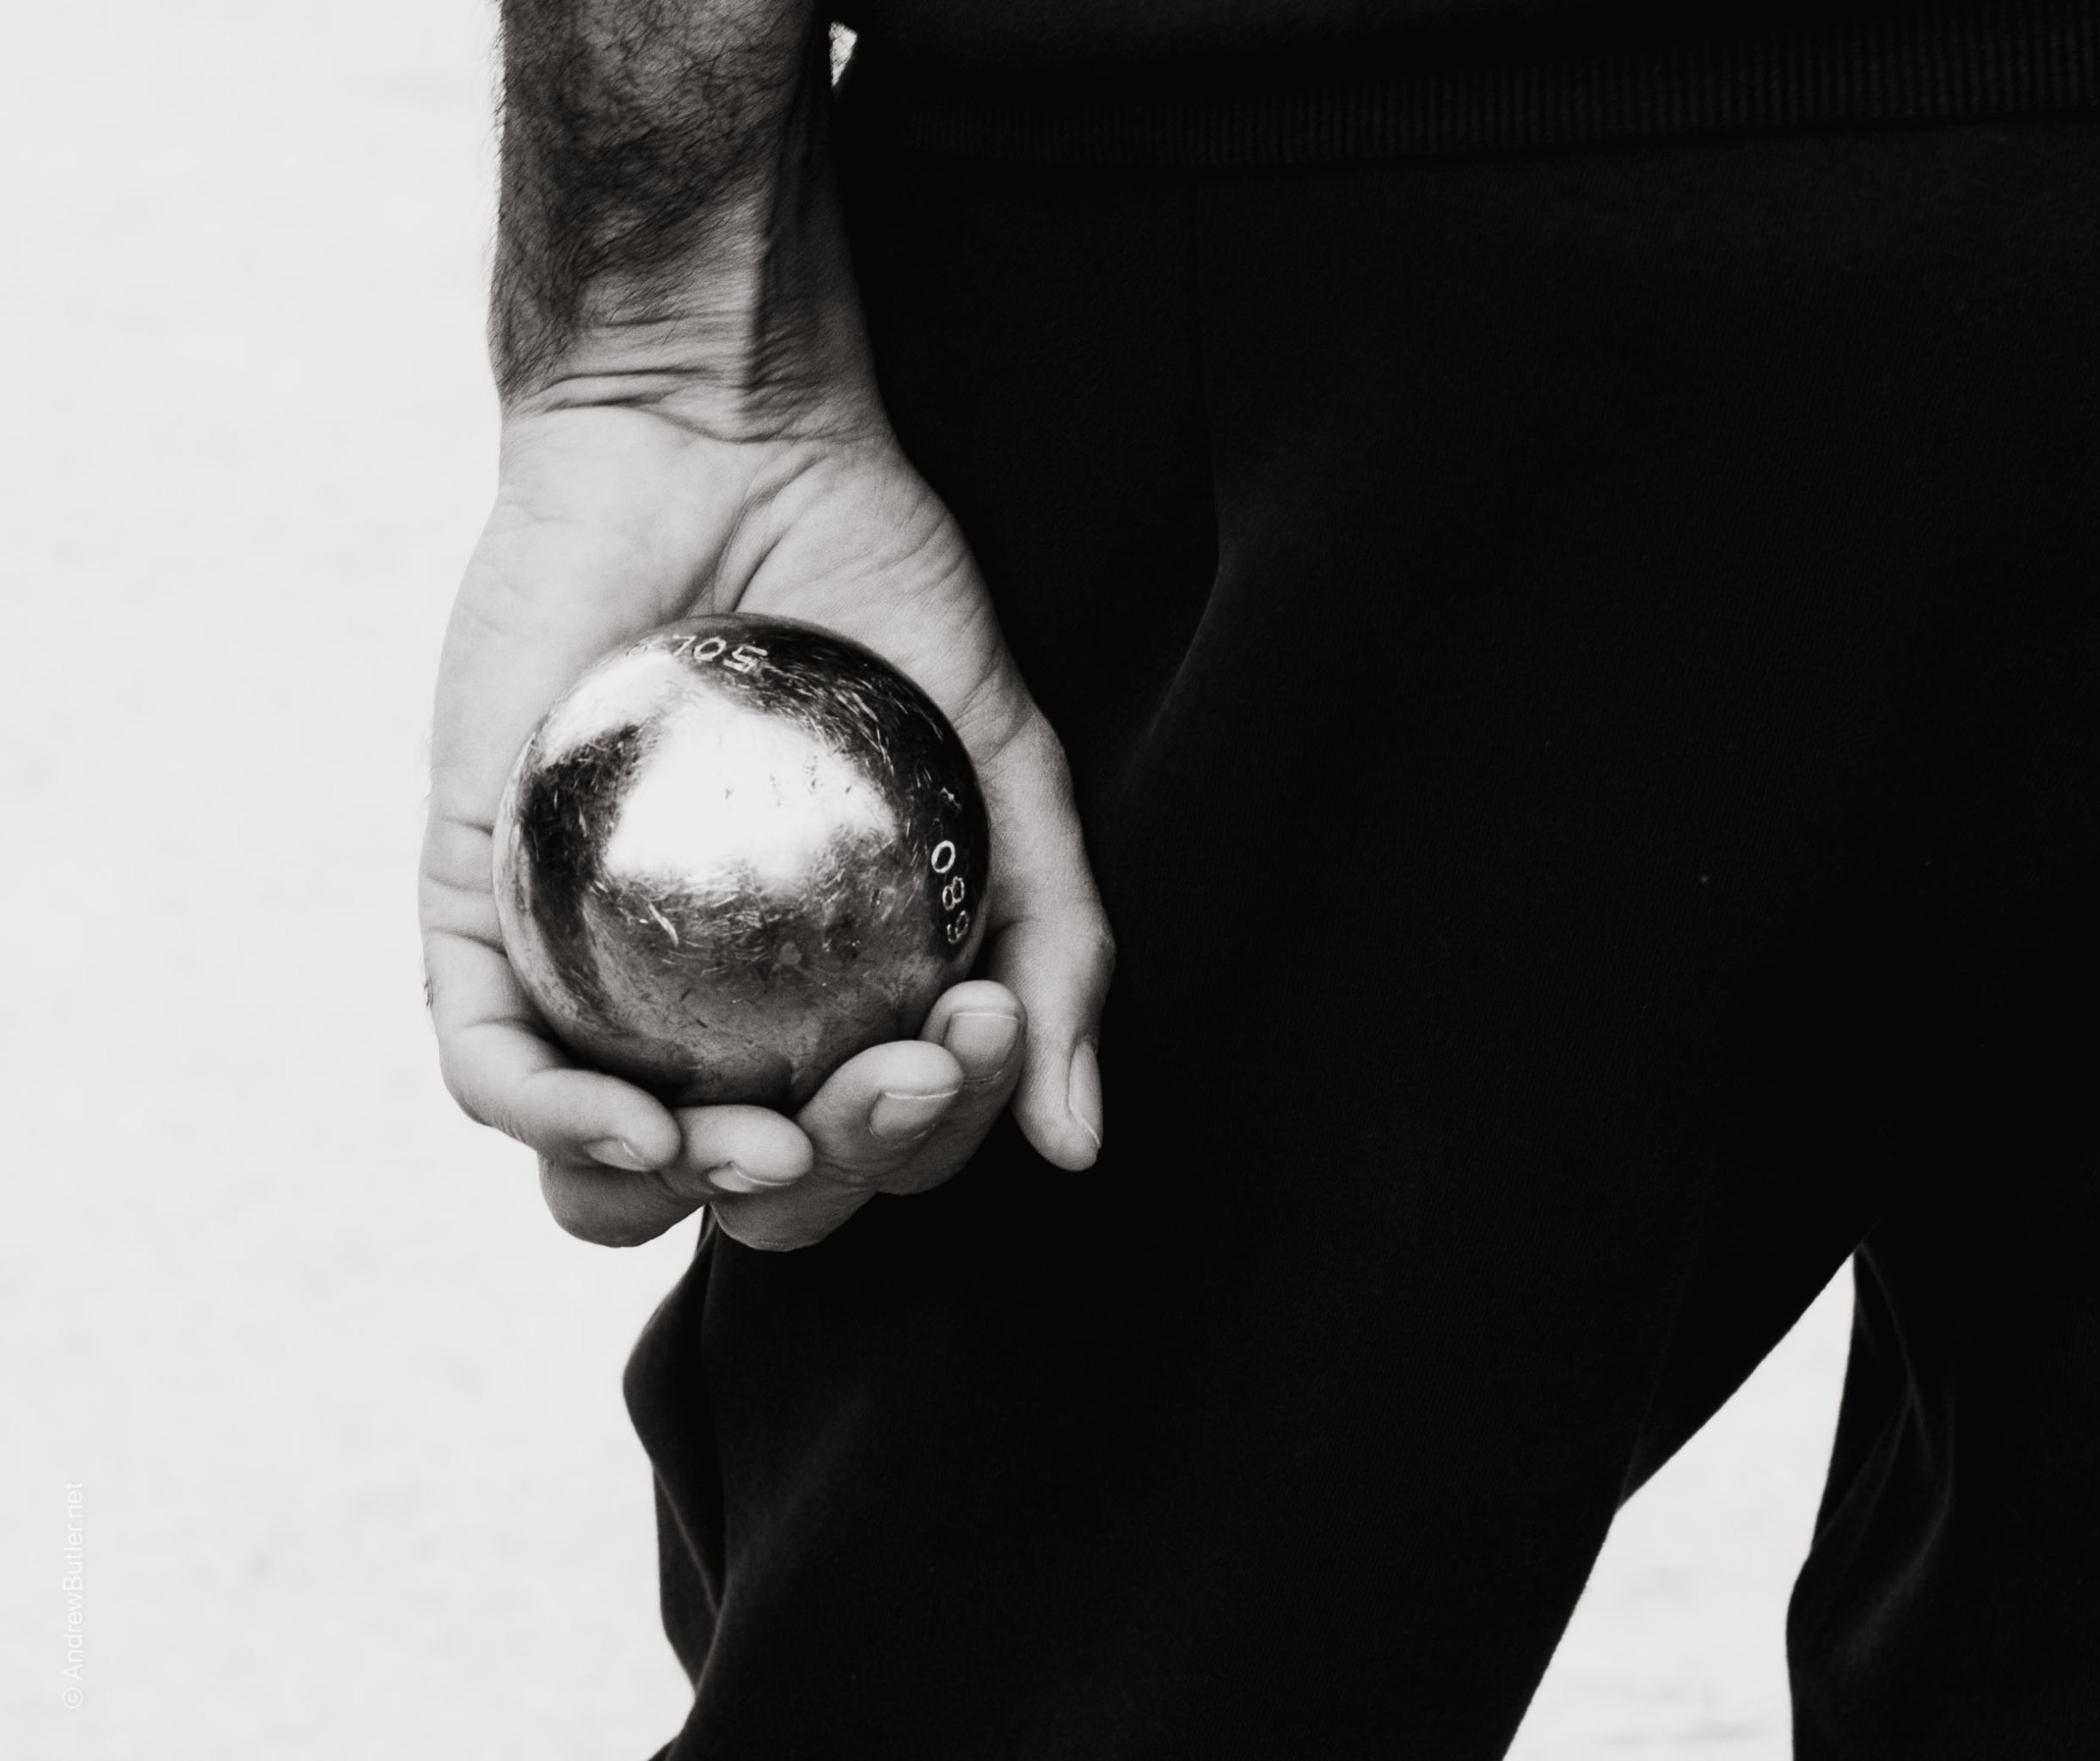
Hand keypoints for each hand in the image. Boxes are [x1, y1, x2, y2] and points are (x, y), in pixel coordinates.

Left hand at [420, 397, 1111, 1248]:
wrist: (730, 440)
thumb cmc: (877, 597)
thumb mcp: (1009, 775)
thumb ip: (1055, 948)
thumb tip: (1072, 1146)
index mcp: (825, 997)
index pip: (872, 1136)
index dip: (929, 1133)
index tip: (975, 1026)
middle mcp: (705, 1008)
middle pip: (751, 1180)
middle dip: (831, 1175)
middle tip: (887, 1078)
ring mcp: (584, 971)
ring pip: (607, 1172)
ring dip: (688, 1190)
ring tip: (762, 1144)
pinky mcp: (474, 912)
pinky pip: (489, 1064)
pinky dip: (556, 1122)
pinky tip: (639, 1127)